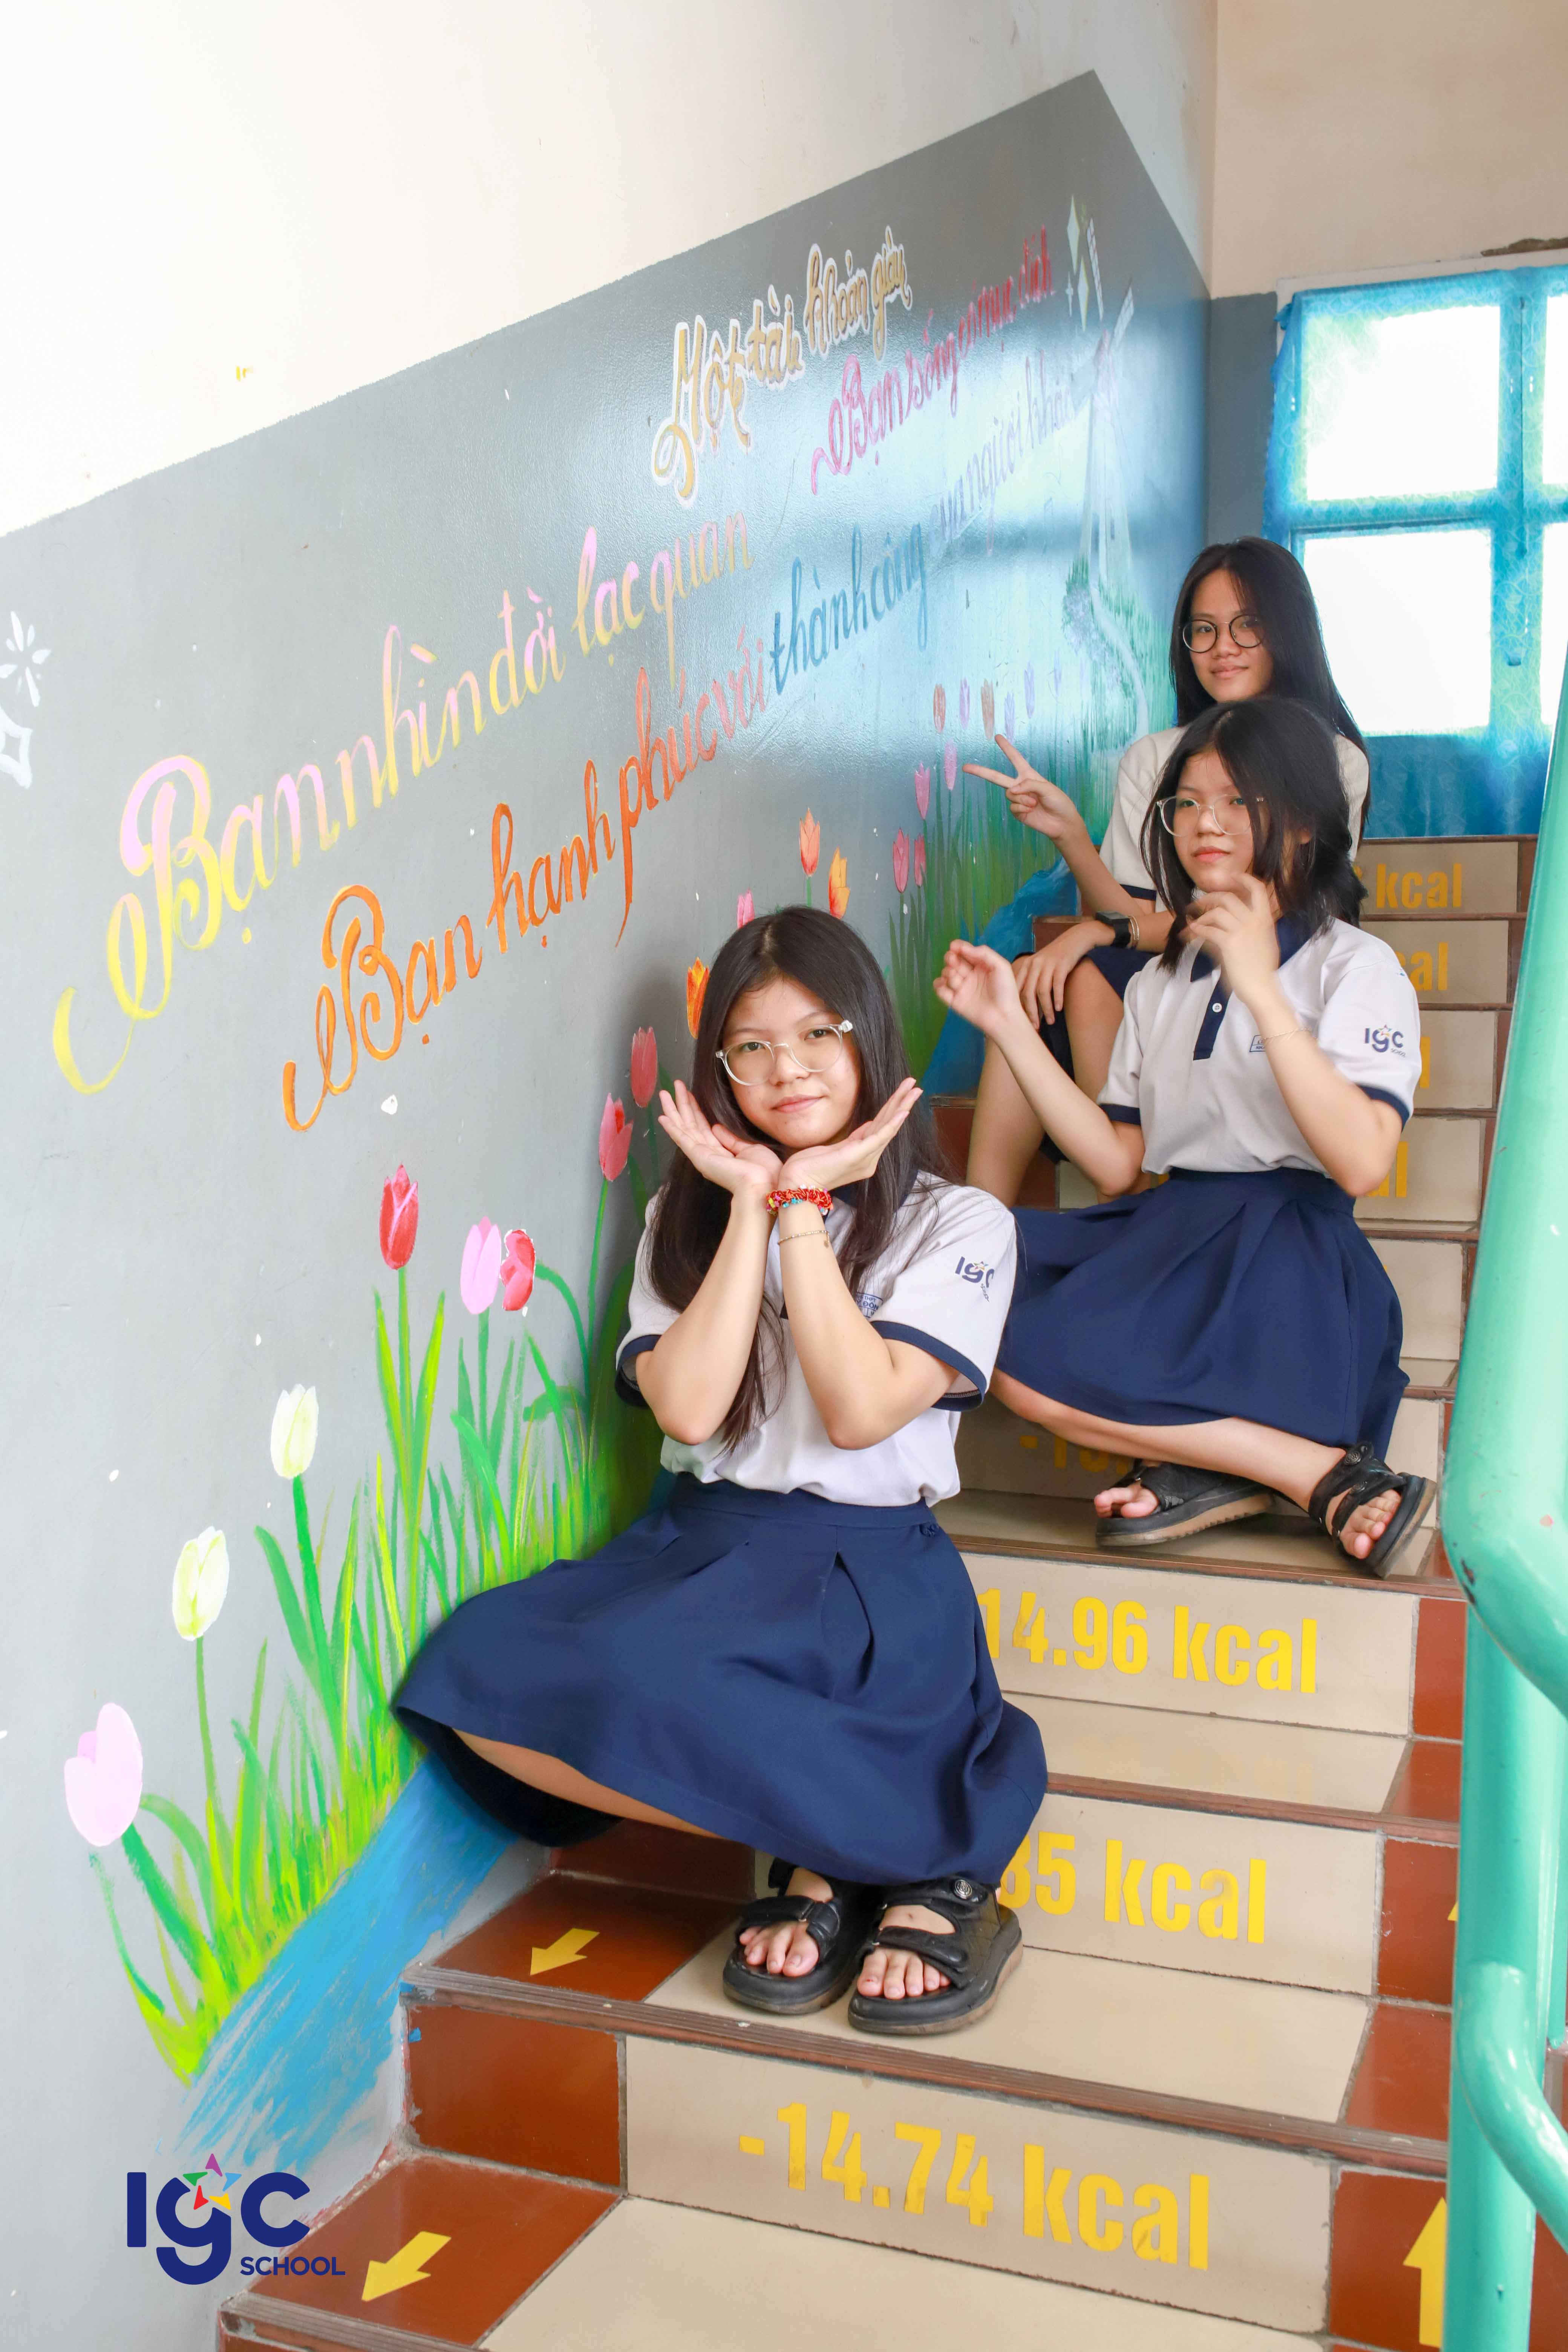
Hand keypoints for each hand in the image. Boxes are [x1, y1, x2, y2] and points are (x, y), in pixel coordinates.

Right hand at [656, 1081, 781, 1202]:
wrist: (763, 1185)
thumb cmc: (762, 1171)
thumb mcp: (748, 1148)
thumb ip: (730, 1138)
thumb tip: (716, 1127)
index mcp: (719, 1153)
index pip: (702, 1127)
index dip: (695, 1109)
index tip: (689, 1094)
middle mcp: (707, 1154)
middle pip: (690, 1125)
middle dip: (682, 1105)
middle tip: (674, 1086)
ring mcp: (701, 1156)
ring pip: (684, 1128)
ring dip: (673, 1110)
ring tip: (664, 1093)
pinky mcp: (699, 1157)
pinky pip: (683, 1139)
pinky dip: (672, 1128)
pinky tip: (663, 1117)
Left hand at [776, 1077, 922, 1193]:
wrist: (797, 1183)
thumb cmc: (810, 1166)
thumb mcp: (836, 1148)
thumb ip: (855, 1139)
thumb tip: (868, 1126)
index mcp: (864, 1157)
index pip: (882, 1128)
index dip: (894, 1110)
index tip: (903, 1094)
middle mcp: (869, 1159)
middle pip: (889, 1126)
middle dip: (903, 1103)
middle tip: (915, 1086)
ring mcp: (865, 1158)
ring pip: (888, 1127)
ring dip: (902, 1106)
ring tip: (914, 1090)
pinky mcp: (857, 1155)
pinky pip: (879, 1136)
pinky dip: (892, 1123)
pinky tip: (903, 1111)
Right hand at [933, 938, 1027, 1039]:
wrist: (1003, 1017)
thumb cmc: (1005, 990)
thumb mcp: (1001, 966)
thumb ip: (984, 953)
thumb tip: (963, 948)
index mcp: (982, 966)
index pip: (966, 952)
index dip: (959, 947)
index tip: (954, 946)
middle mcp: (970, 975)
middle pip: (955, 962)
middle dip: (951, 958)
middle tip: (952, 960)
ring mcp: (962, 988)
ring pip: (947, 974)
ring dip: (947, 972)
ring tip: (954, 975)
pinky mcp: (955, 1001)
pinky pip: (941, 991)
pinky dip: (938, 985)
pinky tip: (943, 983)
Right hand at [962, 735, 1087, 847]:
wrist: (1061, 823)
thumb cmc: (1059, 802)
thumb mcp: (1047, 788)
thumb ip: (1029, 785)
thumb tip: (1012, 791)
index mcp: (1029, 775)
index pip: (1015, 759)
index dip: (1007, 748)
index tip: (997, 737)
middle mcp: (1020, 786)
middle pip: (996, 777)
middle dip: (980, 772)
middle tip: (965, 767)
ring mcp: (1018, 800)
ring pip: (1009, 795)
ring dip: (1023, 799)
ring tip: (1035, 804)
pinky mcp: (1017, 812)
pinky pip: (1012, 807)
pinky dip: (1022, 809)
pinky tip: (1032, 812)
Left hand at [1013, 920, 1106, 1021]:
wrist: (1074, 940)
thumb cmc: (1055, 957)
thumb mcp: (1039, 964)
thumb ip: (1030, 979)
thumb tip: (1025, 1003)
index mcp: (1026, 965)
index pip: (1017, 989)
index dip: (1018, 1007)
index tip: (1022, 1022)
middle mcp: (1034, 964)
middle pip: (1028, 993)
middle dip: (1031, 1013)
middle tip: (1035, 1027)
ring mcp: (1047, 964)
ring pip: (1042, 991)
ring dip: (1046, 1009)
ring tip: (1050, 1021)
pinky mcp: (1061, 965)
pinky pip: (1057, 985)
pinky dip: (1058, 998)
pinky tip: (1059, 1008)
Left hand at [1184, 876, 1279, 1007]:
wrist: (1262, 988)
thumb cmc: (1261, 970)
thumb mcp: (1263, 943)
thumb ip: (1250, 929)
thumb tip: (1233, 922)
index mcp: (1265, 919)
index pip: (1257, 889)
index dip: (1244, 878)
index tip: (1232, 875)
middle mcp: (1255, 921)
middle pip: (1229, 898)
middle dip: (1209, 898)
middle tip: (1198, 904)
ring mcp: (1242, 931)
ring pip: (1217, 912)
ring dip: (1202, 916)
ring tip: (1194, 923)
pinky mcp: (1230, 943)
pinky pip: (1209, 930)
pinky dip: (1198, 930)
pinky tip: (1192, 932)